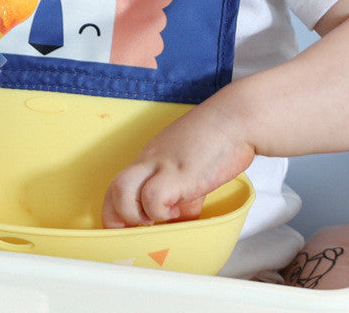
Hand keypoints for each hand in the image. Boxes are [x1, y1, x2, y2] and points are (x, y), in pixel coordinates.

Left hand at [101, 101, 254, 227]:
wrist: (236, 119)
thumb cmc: (217, 140)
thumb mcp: (190, 168)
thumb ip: (180, 193)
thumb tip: (179, 218)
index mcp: (150, 158)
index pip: (117, 186)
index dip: (119, 212)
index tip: (132, 229)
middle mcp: (149, 160)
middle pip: (112, 189)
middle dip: (119, 218)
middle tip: (141, 228)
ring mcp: (161, 165)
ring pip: (121, 191)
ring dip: (135, 215)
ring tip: (157, 219)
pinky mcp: (178, 173)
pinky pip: (153, 198)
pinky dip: (160, 212)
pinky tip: (178, 210)